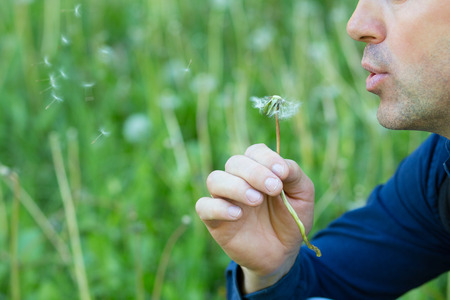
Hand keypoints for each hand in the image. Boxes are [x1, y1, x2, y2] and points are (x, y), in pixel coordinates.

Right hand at [195, 144, 314, 292]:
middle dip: (255, 172)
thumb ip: (294, 175)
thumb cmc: (291, 218)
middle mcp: (238, 179)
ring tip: (256, 200)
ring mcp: (224, 198)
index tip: (283, 173)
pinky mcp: (214, 220)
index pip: (255, 152)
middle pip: (235, 162)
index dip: (267, 158)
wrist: (283, 252)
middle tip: (274, 189)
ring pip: (215, 179)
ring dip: (236, 186)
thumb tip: (281, 166)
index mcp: (259, 169)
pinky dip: (218, 207)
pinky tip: (237, 215)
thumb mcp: (302, 195)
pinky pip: (204, 206)